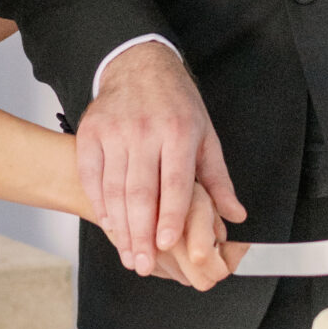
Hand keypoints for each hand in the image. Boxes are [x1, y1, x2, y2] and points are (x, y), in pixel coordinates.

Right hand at [77, 41, 245, 274]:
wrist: (138, 64)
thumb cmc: (176, 103)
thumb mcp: (205, 134)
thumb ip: (218, 179)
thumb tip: (235, 215)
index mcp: (178, 132)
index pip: (175, 182)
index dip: (171, 215)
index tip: (168, 243)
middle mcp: (145, 131)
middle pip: (140, 192)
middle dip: (140, 233)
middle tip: (142, 264)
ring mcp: (114, 131)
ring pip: (114, 188)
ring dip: (120, 226)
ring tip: (127, 253)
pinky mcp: (91, 131)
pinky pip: (91, 174)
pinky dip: (98, 202)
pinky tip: (108, 223)